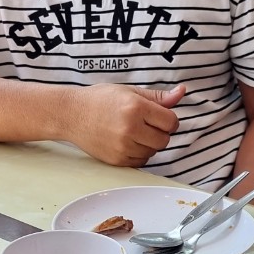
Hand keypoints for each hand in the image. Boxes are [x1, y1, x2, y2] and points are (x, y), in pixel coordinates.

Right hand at [67, 83, 184, 166]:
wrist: (72, 114)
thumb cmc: (100, 100)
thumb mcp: (130, 92)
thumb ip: (158, 97)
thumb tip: (181, 93)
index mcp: (136, 107)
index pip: (171, 122)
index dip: (168, 119)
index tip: (159, 117)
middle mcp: (130, 128)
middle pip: (164, 140)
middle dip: (159, 132)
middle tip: (145, 124)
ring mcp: (123, 146)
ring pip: (153, 152)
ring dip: (149, 144)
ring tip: (133, 132)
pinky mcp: (117, 160)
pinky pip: (141, 162)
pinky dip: (138, 153)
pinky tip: (127, 142)